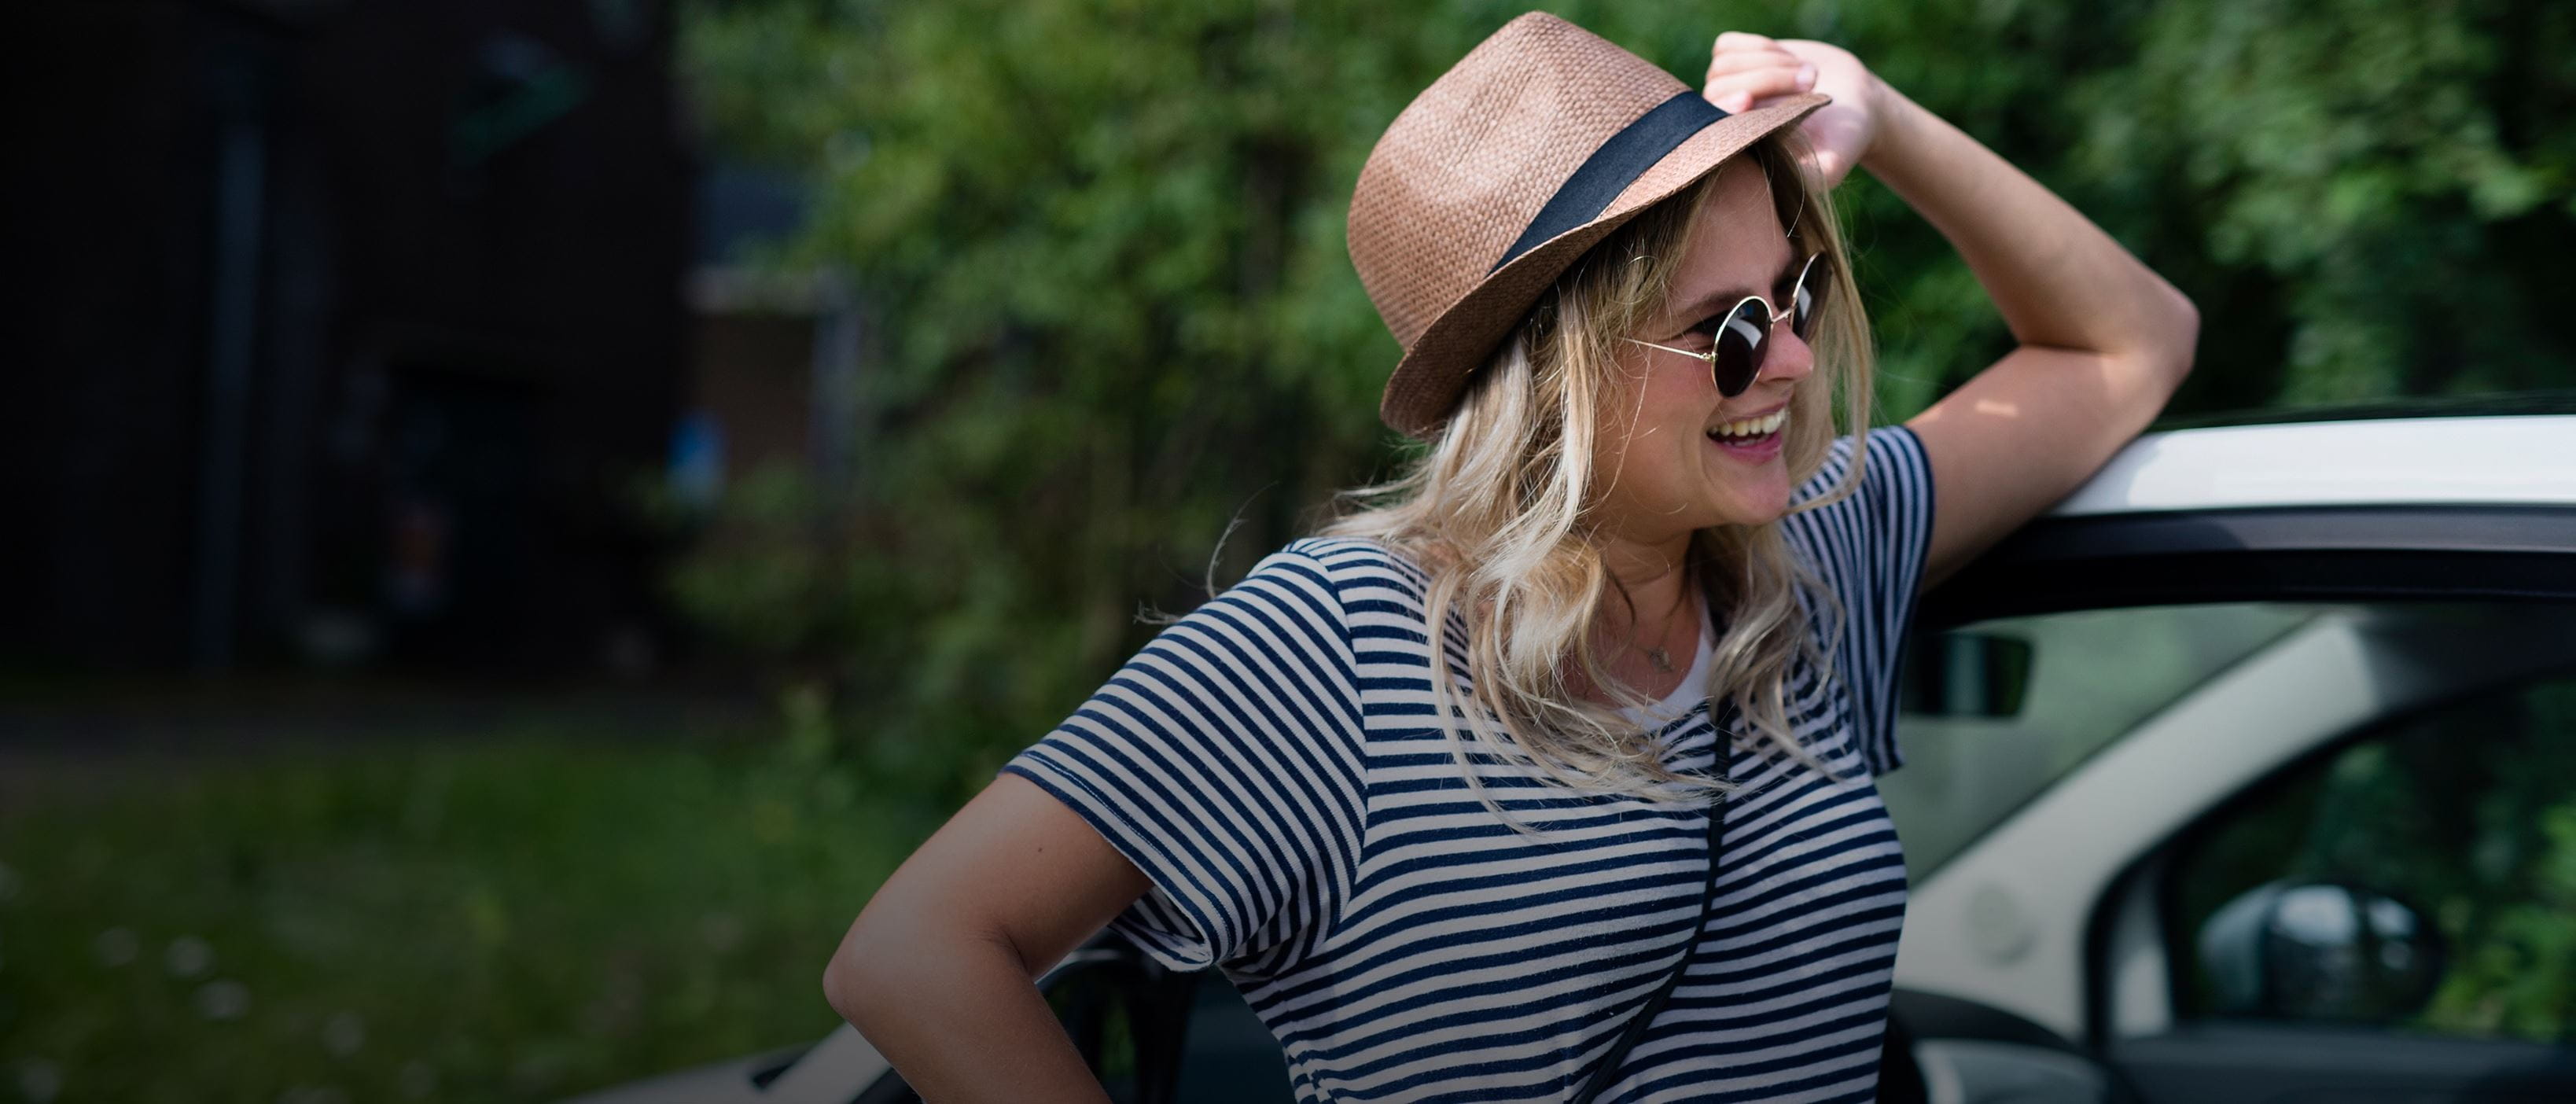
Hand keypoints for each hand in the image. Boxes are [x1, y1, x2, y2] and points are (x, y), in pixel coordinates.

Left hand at [1704, 32, 1888, 190]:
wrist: (1854, 103)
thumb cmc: (1843, 138)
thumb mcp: (1831, 161)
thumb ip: (1807, 175)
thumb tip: (1769, 182)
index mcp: (1738, 151)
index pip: (1712, 126)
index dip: (1725, 110)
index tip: (1747, 100)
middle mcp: (1725, 121)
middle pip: (1720, 88)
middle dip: (1769, 79)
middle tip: (1811, 82)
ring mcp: (1725, 90)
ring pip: (1725, 64)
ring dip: (1771, 62)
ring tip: (1810, 75)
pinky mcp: (1733, 62)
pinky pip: (1727, 45)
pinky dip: (1760, 47)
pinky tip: (1790, 61)